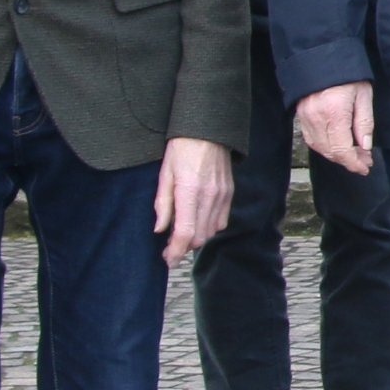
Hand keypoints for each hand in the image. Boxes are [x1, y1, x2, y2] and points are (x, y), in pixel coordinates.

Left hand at [153, 136, 233, 266]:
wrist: (208, 130)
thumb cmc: (181, 148)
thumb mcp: (165, 173)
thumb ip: (162, 204)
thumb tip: (160, 229)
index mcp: (189, 191)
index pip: (185, 233)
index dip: (175, 251)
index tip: (167, 259)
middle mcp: (209, 197)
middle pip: (198, 237)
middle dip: (184, 247)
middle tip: (170, 247)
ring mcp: (222, 196)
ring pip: (210, 231)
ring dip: (196, 237)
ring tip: (183, 231)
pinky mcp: (229, 194)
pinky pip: (220, 221)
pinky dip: (209, 227)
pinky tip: (198, 220)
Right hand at [296, 82, 375, 174]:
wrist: (322, 55)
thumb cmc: (347, 73)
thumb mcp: (363, 94)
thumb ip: (364, 122)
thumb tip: (365, 146)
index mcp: (334, 113)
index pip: (342, 150)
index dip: (354, 163)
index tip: (365, 167)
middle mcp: (317, 118)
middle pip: (331, 152)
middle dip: (348, 160)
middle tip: (364, 160)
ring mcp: (305, 117)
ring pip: (319, 148)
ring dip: (336, 155)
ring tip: (353, 154)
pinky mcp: (300, 115)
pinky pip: (311, 139)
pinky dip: (324, 147)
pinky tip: (336, 145)